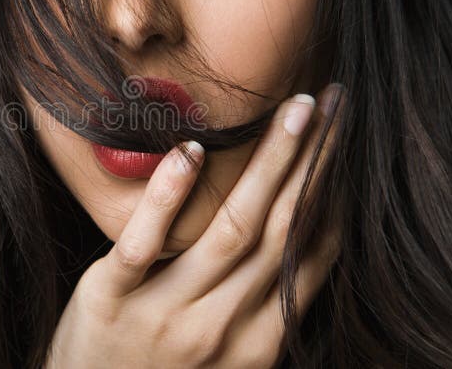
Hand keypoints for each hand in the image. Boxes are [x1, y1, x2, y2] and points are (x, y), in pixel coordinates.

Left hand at [46, 84, 344, 367]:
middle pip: (278, 235)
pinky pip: (142, 246)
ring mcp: (162, 314)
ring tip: (292, 112)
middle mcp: (217, 331)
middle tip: (331, 107)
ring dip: (268, 166)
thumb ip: (256, 305)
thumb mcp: (222, 353)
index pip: (306, 260)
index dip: (329, 198)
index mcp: (253, 345)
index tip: (342, 146)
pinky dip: (169, 197)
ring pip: (229, 233)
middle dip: (311, 166)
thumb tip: (301, 241)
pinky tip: (191, 151)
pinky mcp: (109, 299)